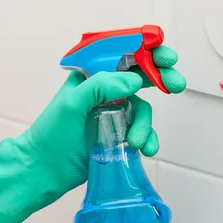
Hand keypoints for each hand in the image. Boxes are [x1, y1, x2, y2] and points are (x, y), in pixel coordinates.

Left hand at [23, 45, 185, 192]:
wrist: (45, 171)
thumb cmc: (51, 134)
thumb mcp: (72, 103)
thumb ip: (102, 86)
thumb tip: (135, 81)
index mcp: (93, 75)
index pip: (124, 55)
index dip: (148, 52)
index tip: (166, 57)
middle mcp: (107, 90)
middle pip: (142, 76)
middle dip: (162, 78)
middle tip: (176, 84)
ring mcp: (115, 112)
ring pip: (143, 109)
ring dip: (146, 124)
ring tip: (136, 142)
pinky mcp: (121, 133)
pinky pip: (142, 131)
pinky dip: (148, 139)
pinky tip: (145, 149)